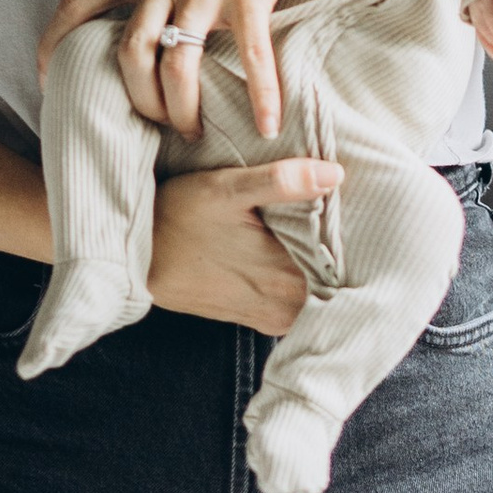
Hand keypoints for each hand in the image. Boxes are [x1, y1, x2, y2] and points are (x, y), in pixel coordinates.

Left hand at [39, 0, 327, 144]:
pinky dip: (260, 95)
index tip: (47, 81)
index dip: (53, 45)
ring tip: (194, 130)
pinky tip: (268, 124)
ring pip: (177, 62)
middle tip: (157, 123)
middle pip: (130, 53)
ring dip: (183, 107)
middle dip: (139, 100)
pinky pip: (251, 56)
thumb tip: (143, 11)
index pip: (79, 5)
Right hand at [147, 161, 341, 331]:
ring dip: (319, 262)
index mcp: (286, 278)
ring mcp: (272, 318)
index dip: (352, 233)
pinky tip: (294, 247)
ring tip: (317, 225)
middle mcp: (285, 308)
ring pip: (317, 290)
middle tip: (340, 210)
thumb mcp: (226, 189)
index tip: (354, 208)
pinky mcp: (259, 319)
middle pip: (334, 276)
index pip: (345, 261)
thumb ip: (281, 182)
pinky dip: (301, 276)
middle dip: (338, 246)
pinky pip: (297, 301)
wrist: (138, 257)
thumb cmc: (179, 216)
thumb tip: (335, 173)